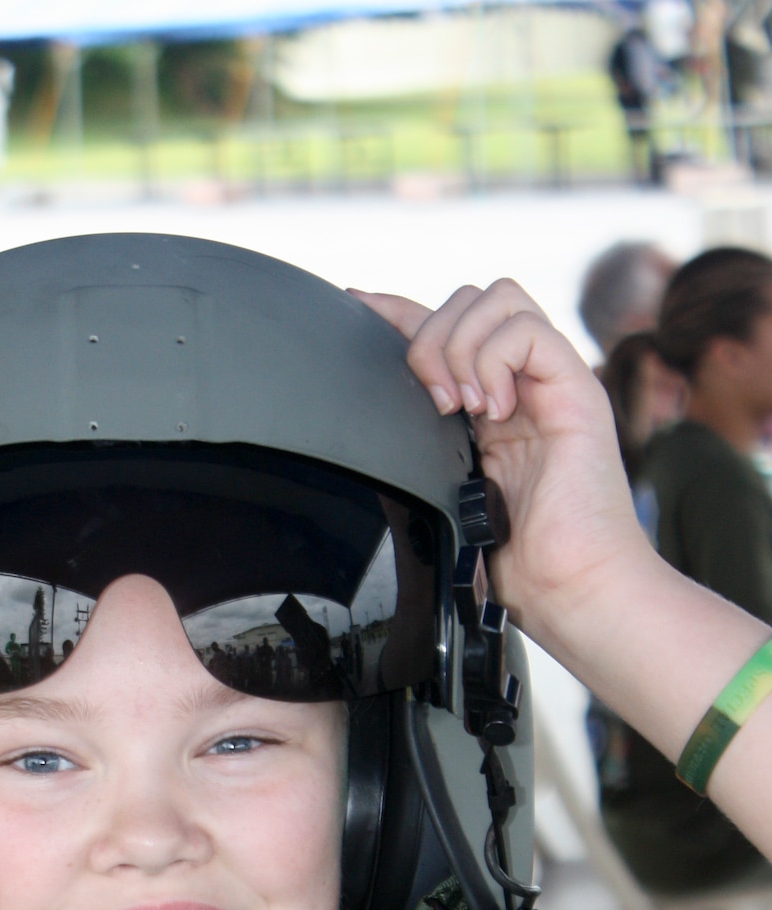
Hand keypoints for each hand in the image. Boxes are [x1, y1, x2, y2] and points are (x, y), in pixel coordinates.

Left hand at [350, 280, 649, 662]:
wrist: (571, 590)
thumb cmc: (520, 565)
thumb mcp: (446, 496)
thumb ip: (422, 451)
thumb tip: (373, 428)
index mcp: (491, 405)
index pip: (446, 328)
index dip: (397, 311)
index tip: (355, 306)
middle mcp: (523, 383)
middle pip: (468, 300)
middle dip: (430, 338)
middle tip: (431, 405)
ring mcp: (551, 381)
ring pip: (496, 298)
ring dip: (460, 348)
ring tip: (462, 410)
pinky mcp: (575, 389)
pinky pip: (526, 330)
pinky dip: (494, 361)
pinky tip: (492, 411)